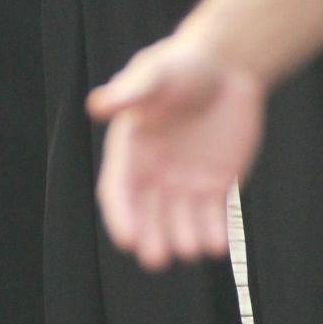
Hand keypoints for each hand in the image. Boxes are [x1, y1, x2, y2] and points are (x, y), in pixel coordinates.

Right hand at [87, 36, 264, 270]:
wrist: (226, 65)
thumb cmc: (181, 64)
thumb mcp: (154, 75)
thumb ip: (130, 93)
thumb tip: (96, 106)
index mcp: (130, 149)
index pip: (118, 190)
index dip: (121, 216)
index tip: (127, 240)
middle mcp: (154, 172)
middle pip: (146, 214)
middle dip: (150, 237)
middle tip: (156, 259)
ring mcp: (185, 181)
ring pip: (180, 221)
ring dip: (183, 238)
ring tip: (192, 248)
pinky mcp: (217, 185)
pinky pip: (214, 217)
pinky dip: (215, 233)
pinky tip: (218, 244)